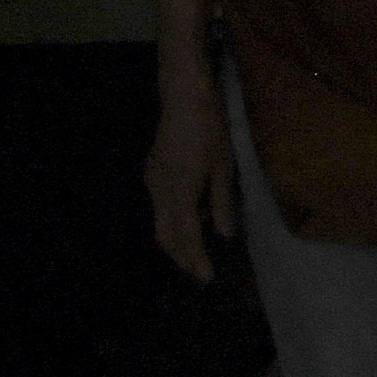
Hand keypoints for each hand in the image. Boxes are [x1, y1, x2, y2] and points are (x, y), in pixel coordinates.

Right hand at [147, 72, 236, 281]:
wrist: (184, 99)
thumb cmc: (212, 130)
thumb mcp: (225, 167)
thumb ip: (223, 203)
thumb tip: (224, 235)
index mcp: (181, 187)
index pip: (186, 233)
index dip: (196, 258)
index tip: (207, 277)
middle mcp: (160, 187)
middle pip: (166, 234)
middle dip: (182, 257)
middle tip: (201, 274)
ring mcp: (152, 180)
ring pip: (161, 222)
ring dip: (179, 239)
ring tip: (202, 251)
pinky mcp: (151, 173)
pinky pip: (161, 206)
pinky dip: (176, 218)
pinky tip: (197, 215)